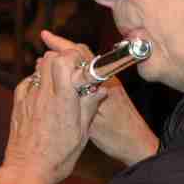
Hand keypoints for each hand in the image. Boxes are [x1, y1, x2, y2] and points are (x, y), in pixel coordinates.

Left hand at [0, 35, 106, 183]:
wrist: (27, 171)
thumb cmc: (56, 158)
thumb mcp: (81, 134)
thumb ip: (89, 107)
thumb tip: (100, 89)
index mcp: (63, 100)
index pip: (63, 61)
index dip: (73, 58)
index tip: (81, 66)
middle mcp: (44, 94)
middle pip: (49, 59)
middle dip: (61, 60)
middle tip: (70, 73)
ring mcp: (28, 98)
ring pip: (36, 68)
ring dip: (49, 70)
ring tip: (58, 85)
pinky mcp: (18, 105)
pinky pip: (26, 82)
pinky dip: (36, 82)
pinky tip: (43, 94)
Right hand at [41, 31, 158, 166]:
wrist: (138, 146)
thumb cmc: (117, 137)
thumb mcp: (94, 124)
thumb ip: (81, 103)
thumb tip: (62, 81)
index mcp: (102, 82)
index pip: (79, 54)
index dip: (61, 45)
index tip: (46, 38)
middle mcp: (107, 78)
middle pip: (81, 54)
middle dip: (62, 47)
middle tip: (45, 42)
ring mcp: (109, 83)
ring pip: (84, 63)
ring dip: (67, 58)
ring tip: (49, 58)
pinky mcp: (109, 91)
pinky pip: (88, 73)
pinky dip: (73, 70)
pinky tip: (63, 76)